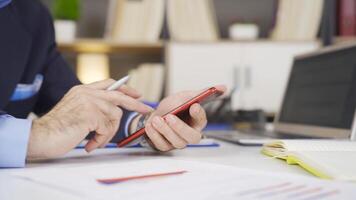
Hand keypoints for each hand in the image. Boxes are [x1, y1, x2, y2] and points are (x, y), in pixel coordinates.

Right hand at [27, 79, 152, 159]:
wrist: (41, 136)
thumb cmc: (57, 128)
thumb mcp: (76, 110)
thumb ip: (92, 107)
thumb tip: (113, 112)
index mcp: (83, 90)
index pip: (109, 84)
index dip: (125, 88)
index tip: (136, 94)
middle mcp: (87, 92)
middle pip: (119, 95)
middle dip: (135, 103)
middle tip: (146, 108)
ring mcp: (89, 102)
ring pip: (114, 117)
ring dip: (107, 133)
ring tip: (94, 142)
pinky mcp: (90, 114)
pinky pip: (107, 129)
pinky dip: (100, 140)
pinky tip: (89, 144)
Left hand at [142, 86, 225, 150]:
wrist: (156, 113)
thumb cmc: (174, 107)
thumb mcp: (186, 96)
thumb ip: (202, 93)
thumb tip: (223, 87)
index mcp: (197, 122)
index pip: (202, 120)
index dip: (199, 114)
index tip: (194, 106)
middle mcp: (189, 134)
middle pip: (191, 137)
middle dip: (180, 128)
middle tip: (169, 117)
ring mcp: (178, 142)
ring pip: (176, 142)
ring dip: (165, 130)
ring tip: (156, 119)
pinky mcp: (165, 146)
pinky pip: (161, 145)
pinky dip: (154, 135)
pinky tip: (150, 126)